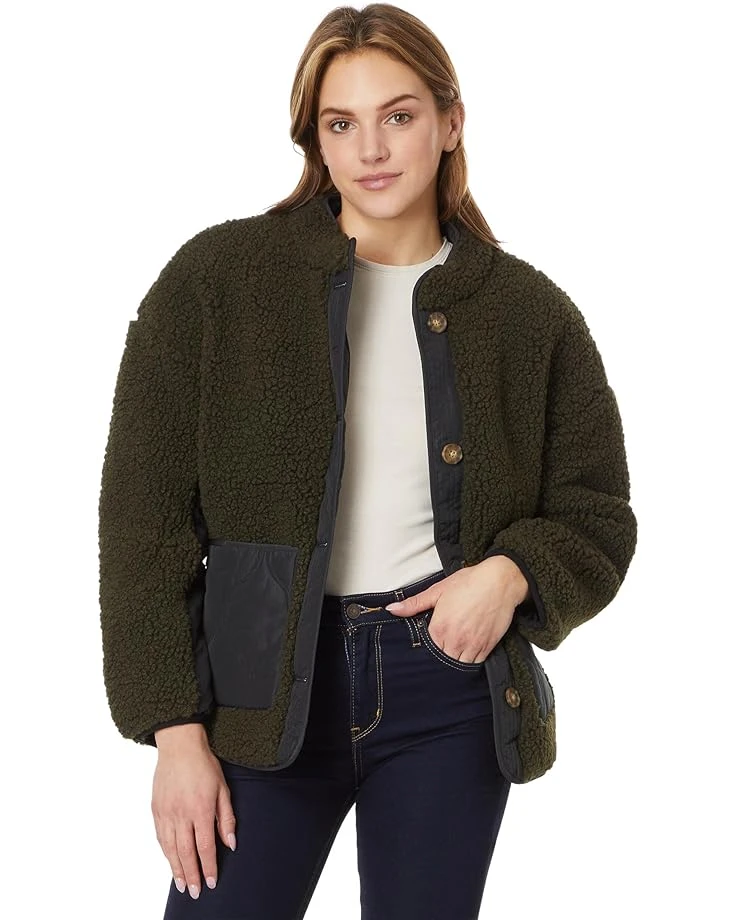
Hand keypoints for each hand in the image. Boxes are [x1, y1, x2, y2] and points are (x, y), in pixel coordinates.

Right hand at [152, 725, 236, 899]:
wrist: (179, 747)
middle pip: (186, 853)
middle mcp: (182, 815)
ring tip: (182, 885)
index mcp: (201, 810)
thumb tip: (230, 843)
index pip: (205, 847)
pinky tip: (170, 861)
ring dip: (177, 869)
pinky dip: (166, 853)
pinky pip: (161, 837)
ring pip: (171, 849)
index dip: (209, 867)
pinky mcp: (156, 809)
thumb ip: (226, 818)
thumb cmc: (204, 765)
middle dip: (192, 875)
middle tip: (196, 892)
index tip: (212, 881)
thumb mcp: (223, 789)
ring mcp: (166, 813)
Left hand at [385, 556, 529, 663]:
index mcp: (440, 628)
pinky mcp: (487, 647)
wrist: (500, 581)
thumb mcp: (438, 590)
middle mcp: (455, 640)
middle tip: (437, 651)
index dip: (424, 650)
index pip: (426, 650)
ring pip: (457, 666)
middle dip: (438, 659)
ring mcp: (472, 646)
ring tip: (450, 654)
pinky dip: (468, 662)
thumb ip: (414, 604)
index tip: (425, 646)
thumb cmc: (469, 582)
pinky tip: (464, 655)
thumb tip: (392, 609)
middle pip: (441, 661)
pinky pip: (474, 664)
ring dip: (452, 662)